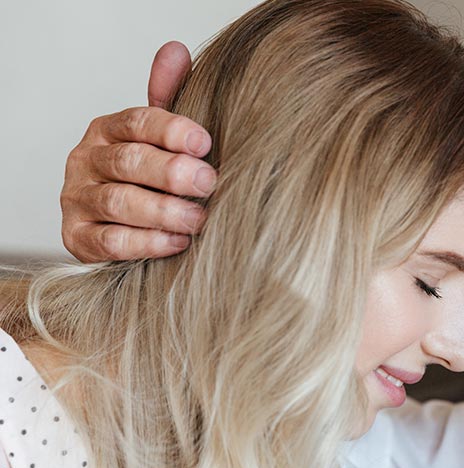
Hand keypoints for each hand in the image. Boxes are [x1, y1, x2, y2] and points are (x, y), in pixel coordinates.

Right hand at [60, 42, 215, 261]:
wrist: (125, 228)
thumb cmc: (152, 178)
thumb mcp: (162, 137)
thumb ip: (169, 97)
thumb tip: (175, 51)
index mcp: (108, 130)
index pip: (137, 121)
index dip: (171, 130)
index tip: (205, 142)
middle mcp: (86, 160)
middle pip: (127, 161)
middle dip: (171, 172)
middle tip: (208, 182)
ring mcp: (77, 199)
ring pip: (118, 202)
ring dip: (162, 211)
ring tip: (198, 219)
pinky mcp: (77, 238)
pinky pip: (110, 242)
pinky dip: (146, 242)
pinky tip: (177, 242)